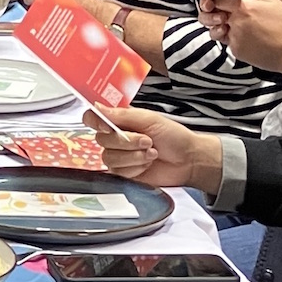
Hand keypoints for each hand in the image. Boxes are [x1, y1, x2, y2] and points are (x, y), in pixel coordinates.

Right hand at [88, 107, 221, 191]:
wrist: (188, 160)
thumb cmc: (173, 136)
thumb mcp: (149, 119)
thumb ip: (121, 115)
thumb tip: (97, 107)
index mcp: (119, 121)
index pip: (93, 118)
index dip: (94, 121)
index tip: (106, 126)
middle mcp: (115, 138)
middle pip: (102, 140)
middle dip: (127, 142)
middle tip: (148, 140)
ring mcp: (118, 157)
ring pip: (110, 158)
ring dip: (134, 156)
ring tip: (152, 153)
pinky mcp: (123, 174)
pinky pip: (118, 172)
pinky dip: (136, 168)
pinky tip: (148, 164)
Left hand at [211, 0, 281, 74]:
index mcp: (243, 6)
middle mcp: (236, 22)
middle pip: (212, 12)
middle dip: (215, 9)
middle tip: (225, 9)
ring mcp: (234, 38)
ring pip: (216, 28)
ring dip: (222, 24)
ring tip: (239, 24)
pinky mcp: (236, 50)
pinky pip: (227, 40)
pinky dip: (234, 37)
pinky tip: (249, 36)